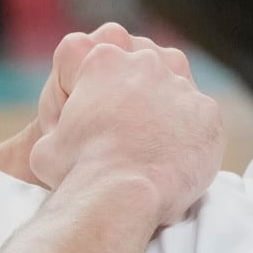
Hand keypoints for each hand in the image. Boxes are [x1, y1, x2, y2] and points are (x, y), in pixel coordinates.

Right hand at [28, 37, 222, 228]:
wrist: (123, 193)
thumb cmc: (79, 171)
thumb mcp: (45, 148)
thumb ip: (56, 135)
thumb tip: (58, 144)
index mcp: (102, 59)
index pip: (107, 62)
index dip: (104, 94)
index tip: (104, 121)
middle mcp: (145, 62)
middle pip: (145, 72)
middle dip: (140, 98)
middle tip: (130, 134)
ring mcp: (181, 84)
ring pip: (176, 94)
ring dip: (168, 116)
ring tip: (154, 150)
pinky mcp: (207, 111)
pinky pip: (200, 121)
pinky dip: (192, 139)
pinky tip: (176, 161)